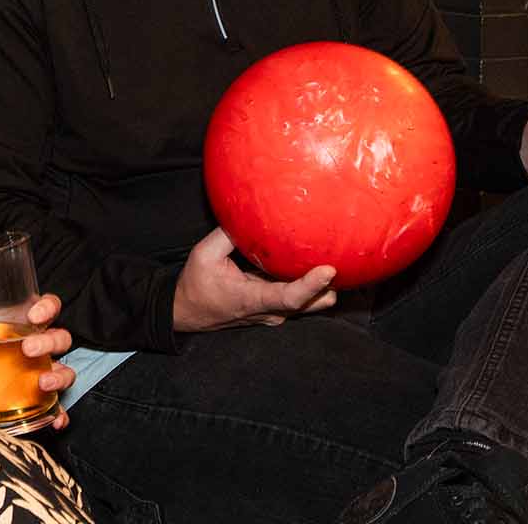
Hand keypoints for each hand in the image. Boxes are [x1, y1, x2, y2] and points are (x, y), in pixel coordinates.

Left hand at [0, 292, 76, 430]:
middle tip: (28, 348)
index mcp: (25, 322)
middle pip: (60, 338)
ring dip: (59, 377)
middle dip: (48, 343)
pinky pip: (57, 405)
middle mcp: (40, 344)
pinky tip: (56, 419)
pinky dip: (60, 413)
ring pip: (65, 370)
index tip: (33, 316)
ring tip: (43, 383)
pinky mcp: (39, 395)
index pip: (49, 306)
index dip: (47, 308)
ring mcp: (42, 370)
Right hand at [172, 226, 336, 331]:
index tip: (328, 269)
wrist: (189, 311)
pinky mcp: (276, 311)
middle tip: (338, 257)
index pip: (289, 297)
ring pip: (312, 304)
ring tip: (324, 257)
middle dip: (328, 285)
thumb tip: (248, 213)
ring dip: (321, 286)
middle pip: (313, 303)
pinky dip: (308, 286)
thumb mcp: (203, 255)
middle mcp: (270, 311)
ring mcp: (275, 315)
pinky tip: (306, 264)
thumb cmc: (196, 284)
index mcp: (251, 299)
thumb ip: (226, 235)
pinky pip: (302, 300)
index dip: (312, 285)